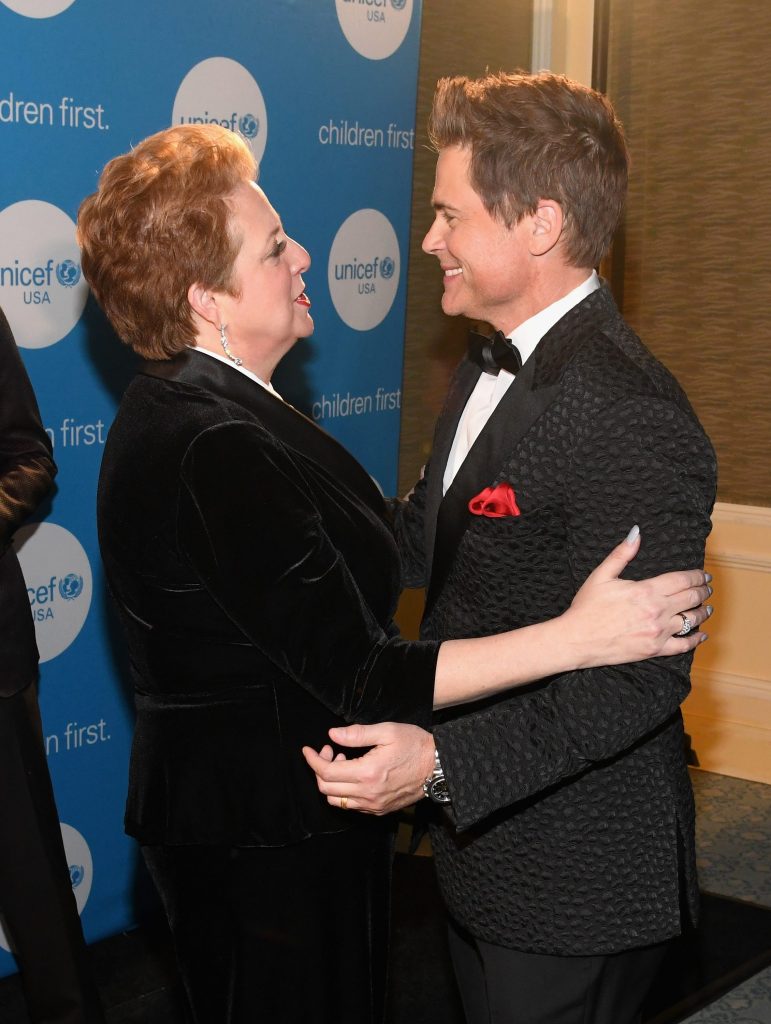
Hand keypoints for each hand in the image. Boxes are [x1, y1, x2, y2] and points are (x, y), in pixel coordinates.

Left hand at [302, 722, 435, 814]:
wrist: (439, 767)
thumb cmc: (415, 745)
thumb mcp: (387, 731)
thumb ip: (357, 734)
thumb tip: (333, 735)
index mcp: (368, 773)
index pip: (327, 772)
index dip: (313, 760)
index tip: (308, 750)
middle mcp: (368, 794)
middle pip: (327, 789)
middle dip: (320, 769)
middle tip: (329, 751)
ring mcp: (374, 805)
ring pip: (336, 801)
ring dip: (331, 782)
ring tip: (342, 762)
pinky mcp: (380, 810)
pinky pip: (351, 806)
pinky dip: (343, 792)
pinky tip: (353, 775)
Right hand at [565, 526, 712, 667]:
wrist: (576, 639)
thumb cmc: (586, 607)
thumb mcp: (601, 575)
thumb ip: (622, 553)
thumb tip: (636, 532)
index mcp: (646, 590)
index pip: (681, 580)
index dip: (696, 576)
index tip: (703, 575)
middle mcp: (656, 611)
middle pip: (690, 598)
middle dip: (702, 591)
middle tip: (707, 588)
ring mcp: (657, 632)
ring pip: (691, 620)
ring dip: (702, 612)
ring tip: (707, 608)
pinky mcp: (654, 650)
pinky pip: (683, 645)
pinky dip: (696, 640)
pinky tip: (701, 635)